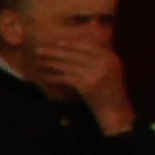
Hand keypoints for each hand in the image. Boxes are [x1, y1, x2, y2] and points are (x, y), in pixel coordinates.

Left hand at [20, 27, 136, 128]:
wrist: (115, 111)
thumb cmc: (110, 92)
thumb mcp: (111, 72)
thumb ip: (100, 60)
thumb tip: (82, 46)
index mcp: (111, 59)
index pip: (88, 47)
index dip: (71, 44)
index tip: (57, 43)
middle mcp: (104, 64)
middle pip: (75, 55)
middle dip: (56, 52)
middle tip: (40, 50)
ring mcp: (95, 74)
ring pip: (68, 66)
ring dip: (51, 64)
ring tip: (39, 62)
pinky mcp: (87, 85)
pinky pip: (66, 78)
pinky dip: (54, 78)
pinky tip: (45, 77)